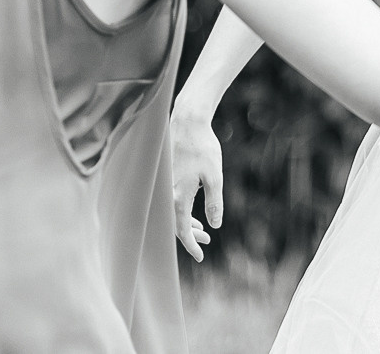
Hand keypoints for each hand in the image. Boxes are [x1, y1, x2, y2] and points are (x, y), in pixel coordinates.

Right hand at [169, 108, 223, 260]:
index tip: (200, 257)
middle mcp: (166, 193)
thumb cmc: (203, 148)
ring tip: (204, 231)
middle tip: (206, 243)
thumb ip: (214, 202)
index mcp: (178, 196)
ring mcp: (164, 185)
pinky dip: (183, 211)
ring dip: (187, 223)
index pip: (181, 230)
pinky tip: (195, 213)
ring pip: (173, 213)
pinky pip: (171, 201)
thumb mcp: (214, 176)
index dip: (191, 246)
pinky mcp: (166, 177)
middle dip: (191, 236)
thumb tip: (215, 225)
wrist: (188, 121)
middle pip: (175, 224)